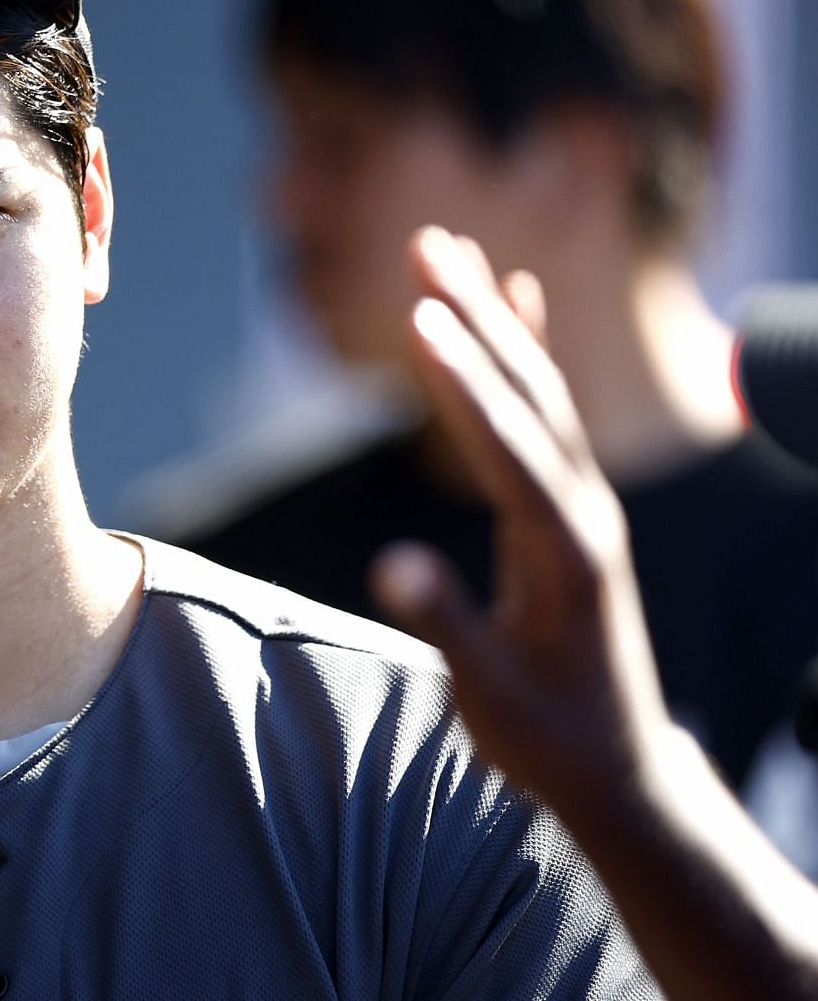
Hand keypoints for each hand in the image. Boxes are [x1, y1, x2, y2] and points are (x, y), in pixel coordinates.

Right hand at [369, 226, 673, 824]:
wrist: (618, 764)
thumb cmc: (544, 734)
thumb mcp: (488, 694)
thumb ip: (447, 625)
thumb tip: (391, 562)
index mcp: (563, 550)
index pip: (509, 449)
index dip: (462, 385)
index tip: (419, 320)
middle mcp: (584, 510)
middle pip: (528, 393)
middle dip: (474, 318)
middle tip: (424, 246)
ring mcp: (585, 502)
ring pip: (538, 389)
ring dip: (490, 317)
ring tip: (442, 249)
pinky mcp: (573, 505)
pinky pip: (549, 409)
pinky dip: (529, 347)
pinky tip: (514, 296)